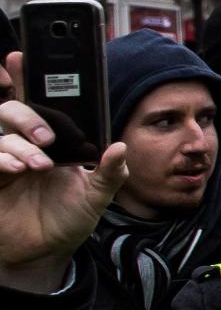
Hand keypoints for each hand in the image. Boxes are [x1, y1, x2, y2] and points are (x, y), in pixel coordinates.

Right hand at [0, 51, 125, 293]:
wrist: (45, 252)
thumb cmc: (69, 219)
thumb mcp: (96, 197)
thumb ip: (110, 173)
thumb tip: (121, 147)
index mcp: (53, 139)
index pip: (38, 101)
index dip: (26, 77)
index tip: (19, 57)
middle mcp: (24, 143)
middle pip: (12, 110)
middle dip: (29, 116)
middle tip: (48, 137)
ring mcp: (4, 159)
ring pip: (0, 132)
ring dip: (19, 143)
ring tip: (39, 164)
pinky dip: (1, 158)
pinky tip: (14, 168)